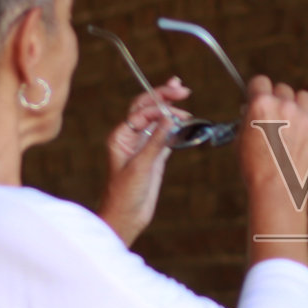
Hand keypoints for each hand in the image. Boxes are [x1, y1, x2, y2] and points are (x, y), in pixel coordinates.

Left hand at [99, 78, 190, 245]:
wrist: (125, 218)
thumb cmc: (124, 195)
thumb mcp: (141, 166)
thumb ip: (155, 141)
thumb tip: (169, 118)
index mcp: (121, 136)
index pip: (141, 112)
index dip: (158, 106)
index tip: (176, 109)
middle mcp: (131, 138)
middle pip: (148, 109)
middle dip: (163, 97)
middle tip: (182, 88)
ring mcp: (144, 147)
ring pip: (158, 121)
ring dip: (171, 111)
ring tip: (185, 100)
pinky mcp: (155, 158)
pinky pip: (166, 137)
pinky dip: (177, 129)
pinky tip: (186, 123)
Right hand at [238, 76, 307, 265]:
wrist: (277, 188)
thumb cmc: (254, 166)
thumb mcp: (240, 137)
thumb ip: (248, 118)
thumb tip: (252, 109)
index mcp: (261, 104)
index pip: (260, 81)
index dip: (257, 90)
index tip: (257, 97)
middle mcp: (284, 106)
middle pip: (282, 88)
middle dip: (276, 99)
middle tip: (272, 114)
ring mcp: (304, 117)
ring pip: (303, 97)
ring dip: (296, 104)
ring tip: (289, 120)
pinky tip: (300, 134)